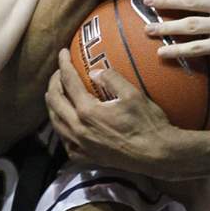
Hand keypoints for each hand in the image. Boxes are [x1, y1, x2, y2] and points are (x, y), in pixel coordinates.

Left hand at [45, 49, 186, 176]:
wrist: (156, 155)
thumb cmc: (148, 124)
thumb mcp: (133, 95)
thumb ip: (111, 79)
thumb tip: (94, 72)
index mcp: (88, 111)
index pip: (69, 82)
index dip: (63, 65)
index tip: (62, 53)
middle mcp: (78, 129)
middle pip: (54, 102)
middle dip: (53, 83)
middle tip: (59, 73)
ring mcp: (81, 146)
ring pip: (56, 123)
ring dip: (53, 106)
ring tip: (57, 95)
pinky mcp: (88, 157)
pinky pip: (66, 143)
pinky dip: (62, 130)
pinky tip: (67, 126)